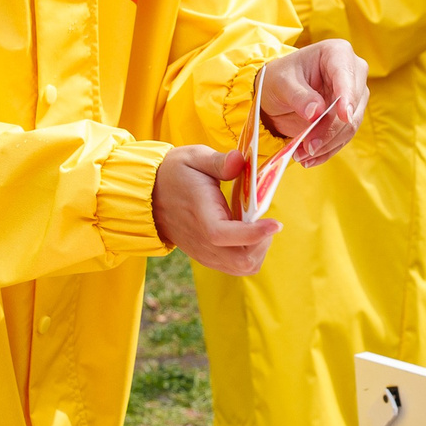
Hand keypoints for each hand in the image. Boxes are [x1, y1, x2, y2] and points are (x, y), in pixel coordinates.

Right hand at [152, 146, 278, 275]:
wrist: (149, 195)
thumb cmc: (175, 174)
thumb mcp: (194, 158)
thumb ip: (218, 161)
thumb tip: (238, 160)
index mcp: (200, 216)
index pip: (224, 235)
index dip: (253, 233)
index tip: (275, 223)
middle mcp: (202, 241)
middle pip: (241, 261)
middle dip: (262, 243)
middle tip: (266, 221)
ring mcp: (205, 252)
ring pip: (242, 267)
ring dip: (258, 250)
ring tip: (257, 226)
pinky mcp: (207, 256)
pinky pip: (235, 266)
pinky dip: (249, 253)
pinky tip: (247, 232)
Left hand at [260, 40, 369, 162]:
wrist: (278, 92)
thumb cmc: (279, 78)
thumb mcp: (282, 82)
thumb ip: (299, 96)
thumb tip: (316, 113)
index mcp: (337, 53)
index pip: (346, 75)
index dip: (347, 96)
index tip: (344, 116)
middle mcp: (352, 73)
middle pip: (352, 105)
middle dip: (331, 129)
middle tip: (309, 147)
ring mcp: (354, 97)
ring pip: (350, 125)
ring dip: (327, 144)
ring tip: (302, 155)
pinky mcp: (349, 118)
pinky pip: (343, 137)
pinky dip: (327, 150)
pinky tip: (309, 159)